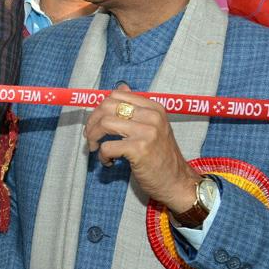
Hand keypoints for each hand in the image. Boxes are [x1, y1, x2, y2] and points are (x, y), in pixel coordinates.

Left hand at [83, 84, 201, 213]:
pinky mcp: (139, 149)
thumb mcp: (153, 127)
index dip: (100, 108)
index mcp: (154, 108)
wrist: (178, 182)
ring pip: (104, 124)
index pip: (117, 95)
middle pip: (107, 106)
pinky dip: (102, 156)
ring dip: (94, 138)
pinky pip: (107, 146)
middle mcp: (151, 116)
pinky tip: (109, 162)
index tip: (96, 122)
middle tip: (91, 136)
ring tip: (97, 149)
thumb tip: (121, 86)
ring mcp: (146, 132)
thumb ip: (137, 108)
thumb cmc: (161, 156)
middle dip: (92, 121)